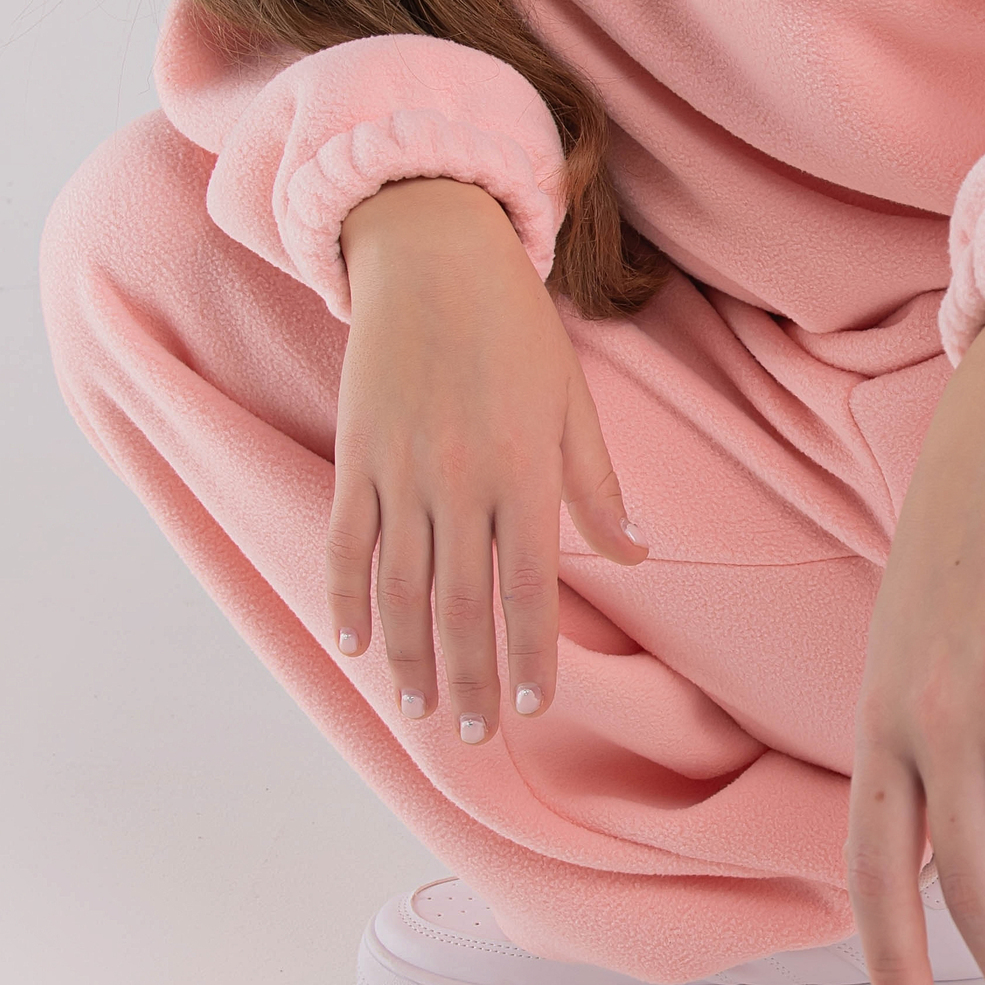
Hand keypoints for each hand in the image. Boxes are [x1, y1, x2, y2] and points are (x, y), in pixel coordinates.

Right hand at [325, 177, 643, 740]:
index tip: (533, 705)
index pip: (530, 588)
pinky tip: (353, 643)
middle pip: (465, 604)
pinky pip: (346, 544)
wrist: (431, 251)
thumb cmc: (514, 326)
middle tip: (471, 733)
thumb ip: (596, 485)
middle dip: (470, 676)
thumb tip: (639, 555)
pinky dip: (346, 598)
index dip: (531, 654)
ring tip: (418, 707)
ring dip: (411, 654)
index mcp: (524, 472)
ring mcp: (400, 472)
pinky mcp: (355, 456)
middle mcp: (461, 481)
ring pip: (403, 588)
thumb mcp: (572, 400)